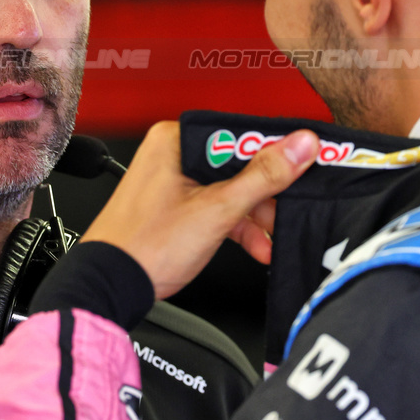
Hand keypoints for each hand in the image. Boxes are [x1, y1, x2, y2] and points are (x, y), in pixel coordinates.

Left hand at [80, 121, 318, 299]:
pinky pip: (215, 206)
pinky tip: (256, 245)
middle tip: (292, 206)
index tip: (306, 165)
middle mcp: (173, 153)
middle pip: (238, 164)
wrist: (112, 285)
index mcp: (177, 139)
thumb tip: (300, 145)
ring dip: (254, 215)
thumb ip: (264, 176)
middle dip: (267, 194)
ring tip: (274, 236)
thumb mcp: (218, 209)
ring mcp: (173, 180)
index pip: (241, 134)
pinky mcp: (175, 205)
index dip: (278, 152)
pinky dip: (235, 225)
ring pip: (230, 188)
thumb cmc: (145, 245)